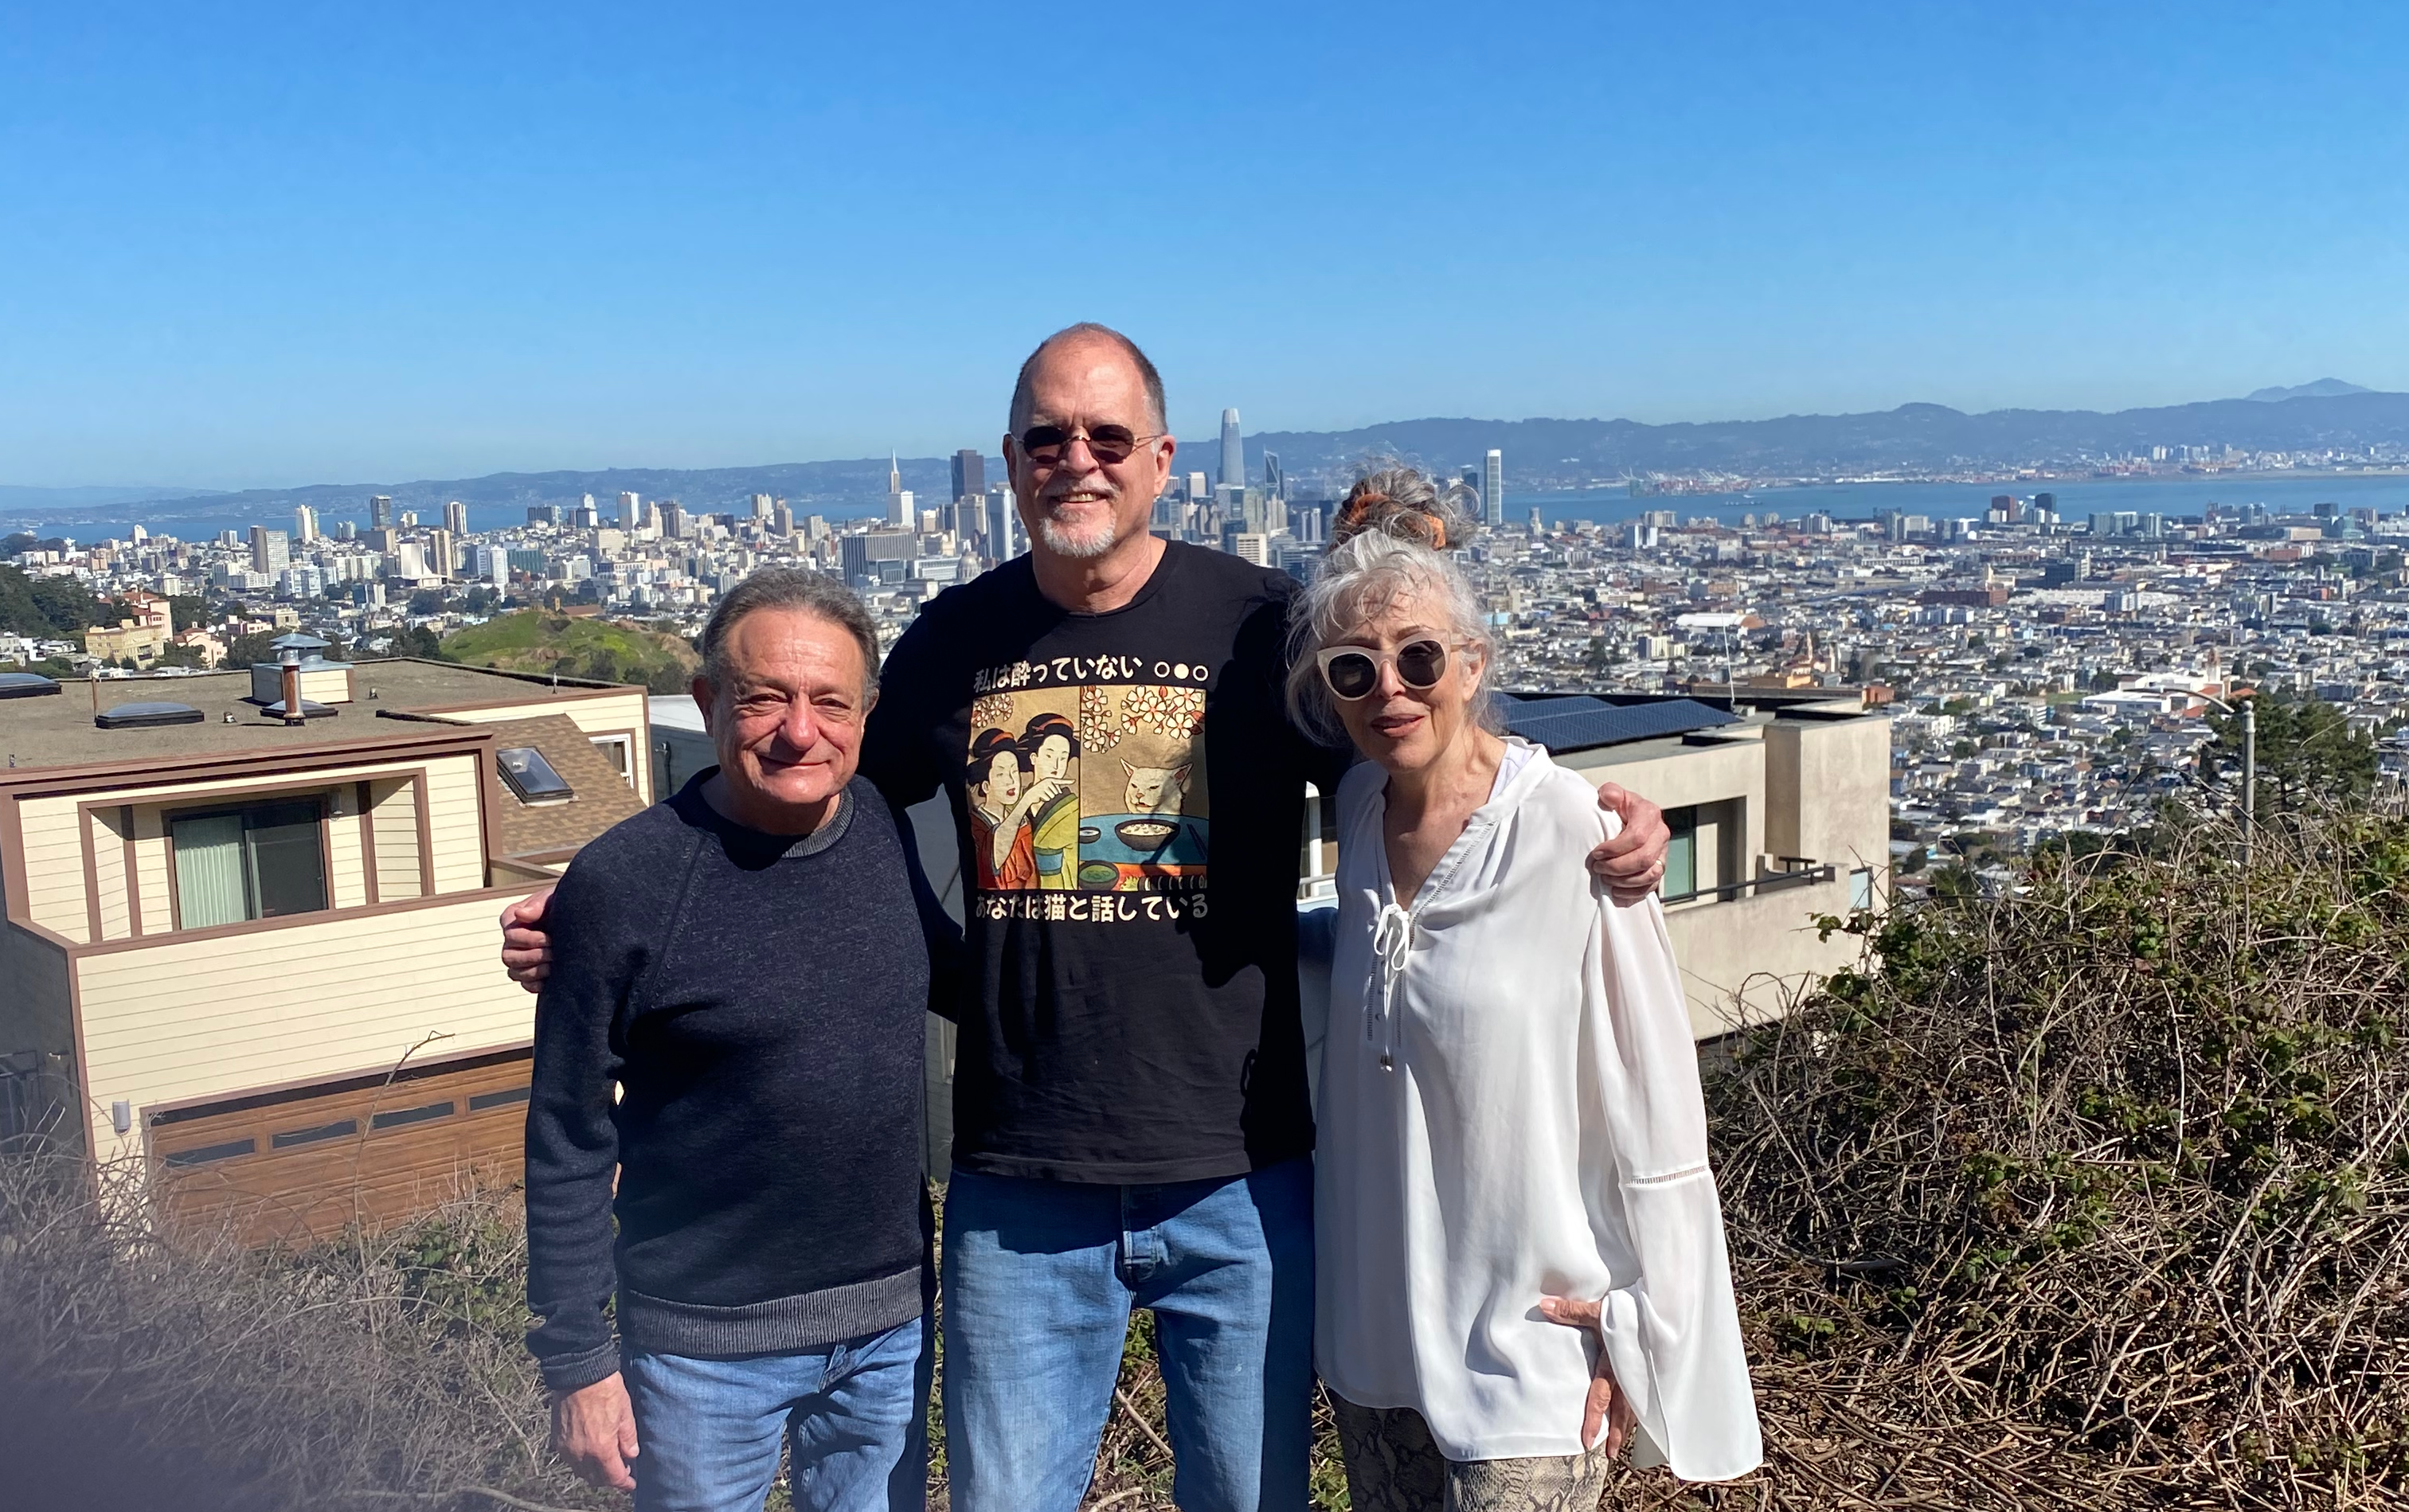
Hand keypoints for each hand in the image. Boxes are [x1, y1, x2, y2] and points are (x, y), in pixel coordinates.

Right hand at [500, 887, 557, 993]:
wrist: (582, 919)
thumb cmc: (563, 904)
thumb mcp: (553, 899)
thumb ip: (537, 905)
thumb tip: (520, 914)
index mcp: (512, 920)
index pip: (510, 935)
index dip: (530, 940)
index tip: (550, 938)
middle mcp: (512, 941)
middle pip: (508, 957)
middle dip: (534, 956)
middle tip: (555, 953)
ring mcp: (519, 959)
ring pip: (515, 973)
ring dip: (536, 971)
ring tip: (556, 965)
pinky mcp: (530, 974)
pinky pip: (525, 985)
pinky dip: (536, 985)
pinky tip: (550, 979)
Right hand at [550, 1372, 639, 1489]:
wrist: (579, 1372)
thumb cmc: (605, 1388)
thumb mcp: (625, 1412)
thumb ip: (628, 1437)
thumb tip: (631, 1455)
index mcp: (601, 1449)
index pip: (613, 1477)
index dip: (624, 1483)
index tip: (630, 1484)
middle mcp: (581, 1453)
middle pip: (595, 1478)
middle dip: (609, 1478)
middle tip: (620, 1471)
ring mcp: (566, 1447)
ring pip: (581, 1471)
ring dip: (594, 1471)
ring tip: (606, 1462)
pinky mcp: (556, 1439)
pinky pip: (570, 1459)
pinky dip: (581, 1461)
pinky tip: (590, 1452)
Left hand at [1539, 1295, 1636, 1454]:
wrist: (1663, 1308)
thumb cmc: (1630, 1311)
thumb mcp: (1598, 1310)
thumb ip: (1571, 1312)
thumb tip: (1542, 1307)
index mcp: (1614, 1365)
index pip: (1600, 1396)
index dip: (1594, 1419)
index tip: (1587, 1440)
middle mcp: (1629, 1375)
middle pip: (1621, 1410)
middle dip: (1615, 1433)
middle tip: (1609, 1454)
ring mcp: (1642, 1375)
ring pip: (1635, 1407)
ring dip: (1626, 1426)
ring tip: (1619, 1444)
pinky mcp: (1651, 1373)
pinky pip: (1646, 1397)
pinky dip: (1640, 1412)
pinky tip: (1638, 1420)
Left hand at [1588, 783, 1667, 904]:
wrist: (1627, 820)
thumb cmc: (1618, 809)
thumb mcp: (1613, 795)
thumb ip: (1610, 792)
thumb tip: (1609, 796)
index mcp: (1650, 814)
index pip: (1637, 836)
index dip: (1615, 848)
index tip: (1596, 853)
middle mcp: (1661, 834)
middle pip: (1644, 858)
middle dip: (1617, 867)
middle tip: (1597, 868)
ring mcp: (1662, 854)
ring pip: (1650, 875)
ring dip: (1624, 881)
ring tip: (1605, 879)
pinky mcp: (1659, 869)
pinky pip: (1650, 887)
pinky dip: (1632, 893)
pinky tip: (1615, 891)